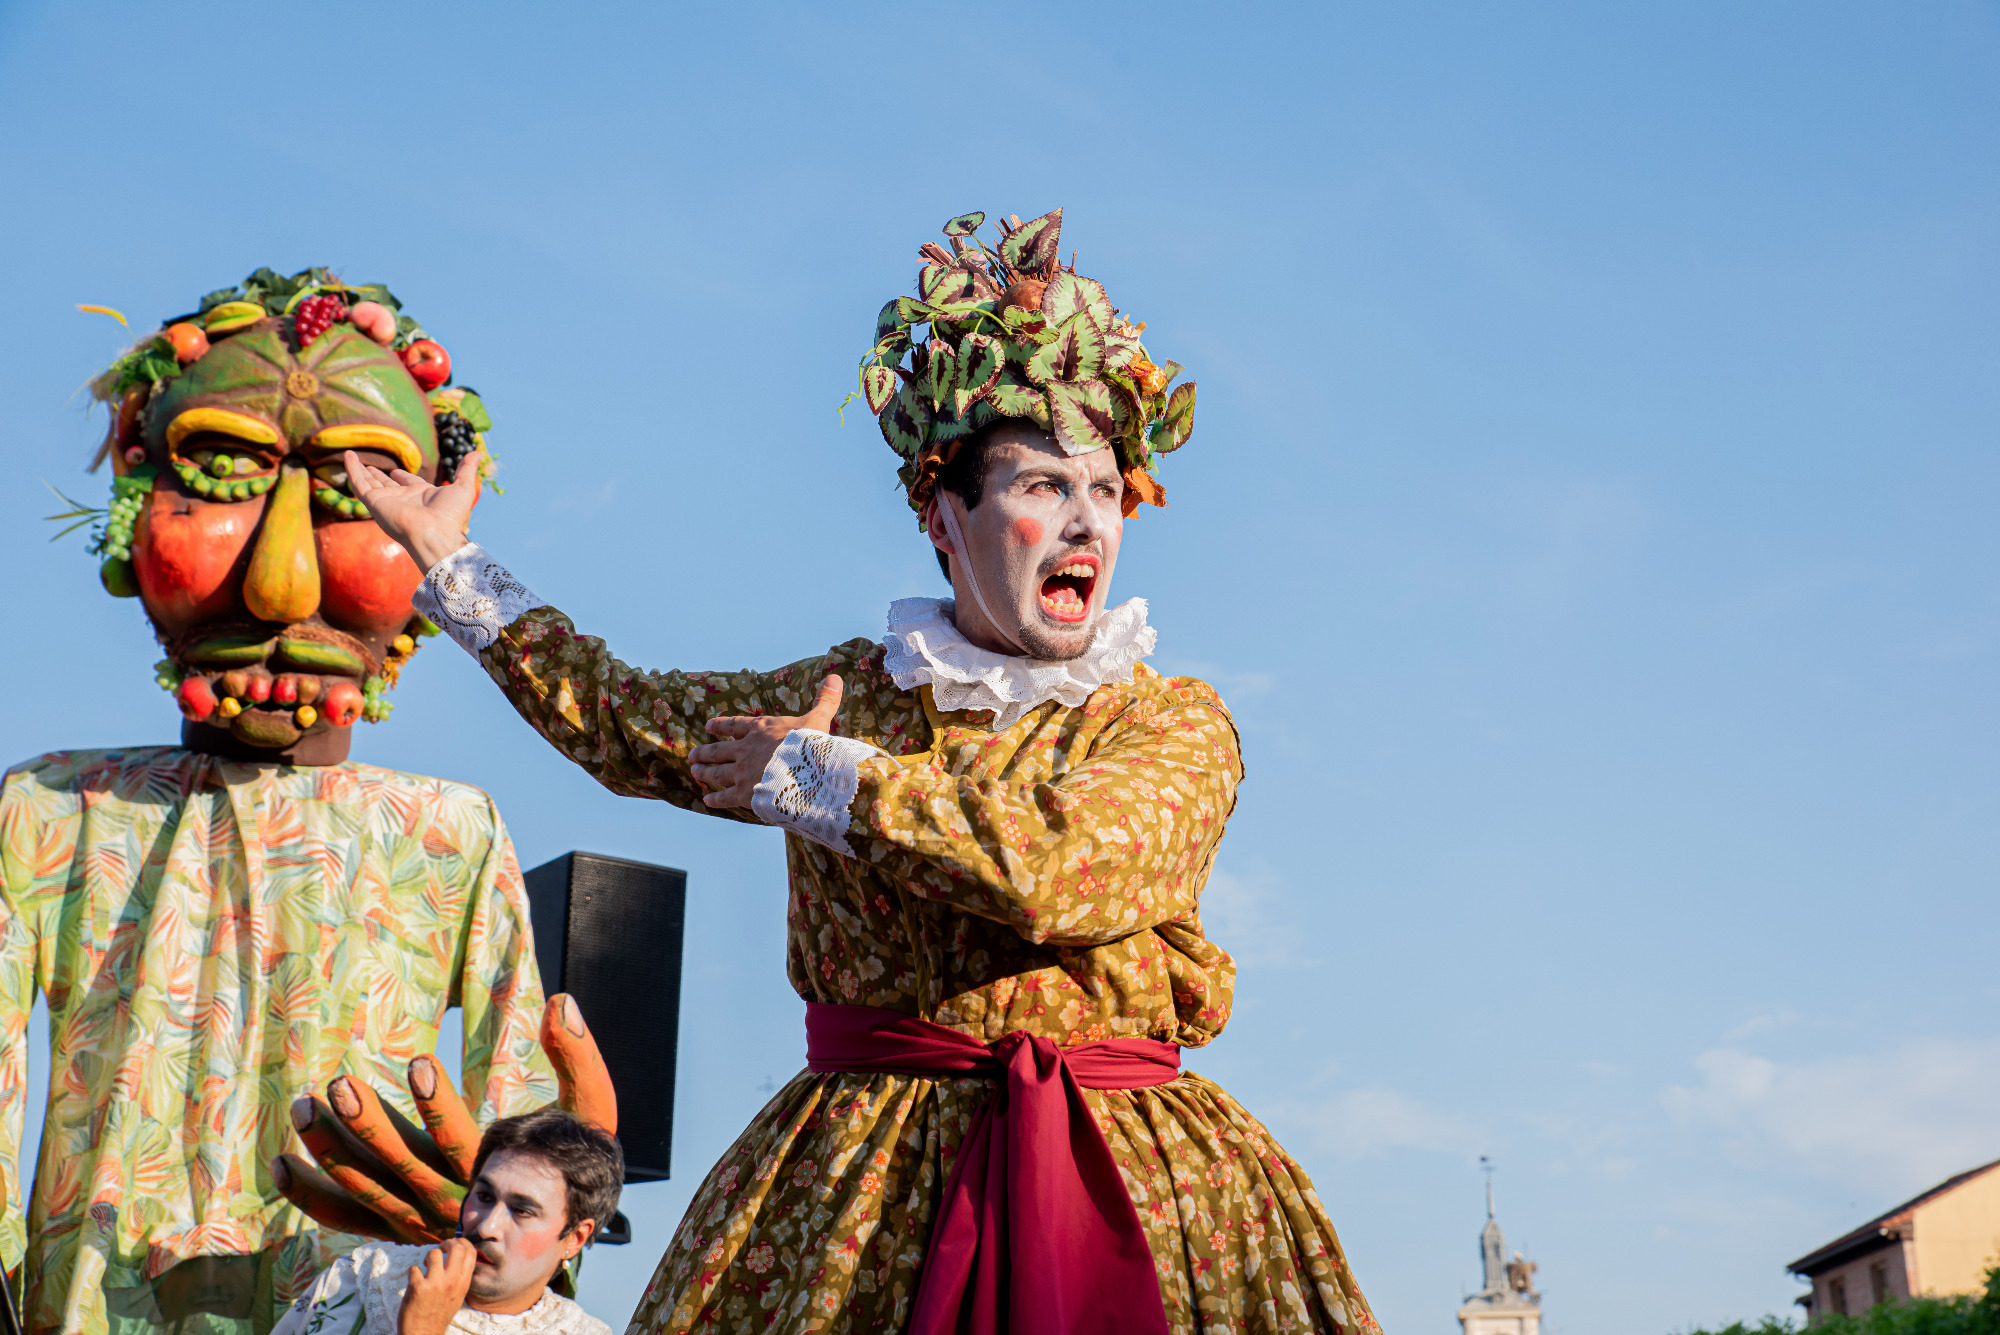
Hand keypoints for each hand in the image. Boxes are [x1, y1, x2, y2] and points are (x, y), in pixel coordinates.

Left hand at [275, 994, 615, 1242]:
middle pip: (400, 1167)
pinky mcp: (397, 1226)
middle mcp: (451, 1200)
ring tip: (307, 1107)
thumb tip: (561, 1003)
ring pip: (365, 1191)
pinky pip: (346, 1217)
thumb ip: (579, 1058)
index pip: (460, 1141)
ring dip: (331, 1152)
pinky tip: (282, 1163)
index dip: (438, 1104)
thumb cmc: (573, 1162)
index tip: (420, 1061)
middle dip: (367, 1127)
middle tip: (339, 1084)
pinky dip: (310, 1196)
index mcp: (495, 1170)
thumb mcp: (592, 1110)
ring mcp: (418, 1219)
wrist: (545, 1240)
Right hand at [346, 448, 483, 572]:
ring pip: (369, 482)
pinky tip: (348, 456)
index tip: (396, 471)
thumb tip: (478, 452)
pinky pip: (359, 483)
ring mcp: (387, 501)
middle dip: (378, 476)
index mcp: (422, 496)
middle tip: (369, 466)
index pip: (409, 484)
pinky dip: (352, 469)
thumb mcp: (463, 487)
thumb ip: (467, 469)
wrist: (435, 534)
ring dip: (360, 470)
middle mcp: (402, 499)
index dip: (403, 477)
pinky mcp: (374, 502)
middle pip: (386, 484)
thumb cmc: (451, 516)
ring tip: (352, 457)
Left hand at [399, 1238, 476, 1334]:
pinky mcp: (418, 1287)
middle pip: (456, 1247)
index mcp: (463, 1283)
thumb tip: (456, 1255)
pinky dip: (413, 1272)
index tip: (453, 1245)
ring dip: (428, 1256)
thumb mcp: (458, 1295)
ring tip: (426, 1266)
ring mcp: (435, 1283)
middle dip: (446, 1243)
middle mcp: (452, 1281)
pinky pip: (415, 1268)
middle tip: (440, 1250)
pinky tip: (415, 1281)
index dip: (462, 1242)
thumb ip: (459, 1276)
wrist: (424, 1334)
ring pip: (434, 1253)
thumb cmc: (440, 1314)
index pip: (470, 1251)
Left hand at [688, 674, 843, 809]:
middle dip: (705, 752)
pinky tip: (707, 800)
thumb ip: (825, 700)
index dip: (721, 725)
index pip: (735, 725)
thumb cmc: (812, 745)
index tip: (708, 726)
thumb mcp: (818, 718)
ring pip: (716, 772)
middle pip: (719, 750)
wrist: (805, 773)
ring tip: (694, 771)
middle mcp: (745, 749)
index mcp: (761, 729)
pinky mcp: (744, 794)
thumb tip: (836, 676)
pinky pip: (724, 797)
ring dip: (704, 772)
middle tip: (692, 755)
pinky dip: (715, 799)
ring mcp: (742, 772)